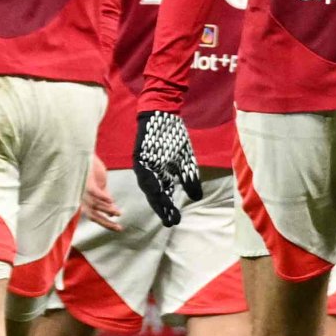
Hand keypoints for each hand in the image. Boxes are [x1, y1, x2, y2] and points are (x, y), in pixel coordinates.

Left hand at [77, 159, 121, 230]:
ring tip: (119, 213)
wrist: (81, 152)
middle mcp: (80, 197)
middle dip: (106, 223)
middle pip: (93, 215)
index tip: (117, 227)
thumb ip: (104, 195)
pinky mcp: (85, 181)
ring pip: (95, 205)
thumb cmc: (88, 167)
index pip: (94, 215)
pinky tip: (111, 201)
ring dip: (108, 210)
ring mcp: (82, 190)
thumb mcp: (99, 183)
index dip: (105, 222)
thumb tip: (112, 206)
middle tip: (119, 228)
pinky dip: (103, 198)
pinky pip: (94, 193)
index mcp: (83, 199)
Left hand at [131, 110, 203, 228]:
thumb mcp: (185, 161)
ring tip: (165, 211)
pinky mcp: (139, 155)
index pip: (162, 195)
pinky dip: (151, 182)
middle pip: (154, 195)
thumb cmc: (173, 137)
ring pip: (148, 186)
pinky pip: (144, 172)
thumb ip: (189, 179)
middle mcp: (148, 173)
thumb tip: (196, 198)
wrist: (163, 114)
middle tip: (170, 222)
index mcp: (158, 175)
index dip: (168, 208)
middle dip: (162, 208)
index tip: (175, 221)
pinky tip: (157, 192)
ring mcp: (142, 165)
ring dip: (156, 199)